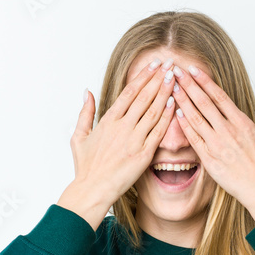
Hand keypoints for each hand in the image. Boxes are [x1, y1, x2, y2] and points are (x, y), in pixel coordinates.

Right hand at [70, 59, 177, 203]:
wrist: (92, 189)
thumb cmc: (85, 167)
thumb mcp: (78, 136)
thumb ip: (85, 112)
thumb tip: (87, 92)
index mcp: (108, 120)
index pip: (129, 92)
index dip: (144, 76)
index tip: (154, 65)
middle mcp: (122, 127)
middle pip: (144, 96)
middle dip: (158, 78)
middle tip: (171, 64)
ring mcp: (133, 140)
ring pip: (153, 111)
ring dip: (165, 92)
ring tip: (175, 78)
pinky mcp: (143, 155)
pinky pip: (157, 132)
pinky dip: (166, 117)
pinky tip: (174, 103)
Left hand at [170, 64, 254, 207]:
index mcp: (243, 124)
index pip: (220, 97)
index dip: (205, 81)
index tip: (194, 70)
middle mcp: (228, 132)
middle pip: (204, 103)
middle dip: (188, 85)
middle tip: (175, 70)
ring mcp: (218, 146)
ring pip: (196, 118)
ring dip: (182, 101)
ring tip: (171, 86)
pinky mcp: (210, 161)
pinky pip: (194, 139)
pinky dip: (184, 125)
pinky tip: (175, 113)